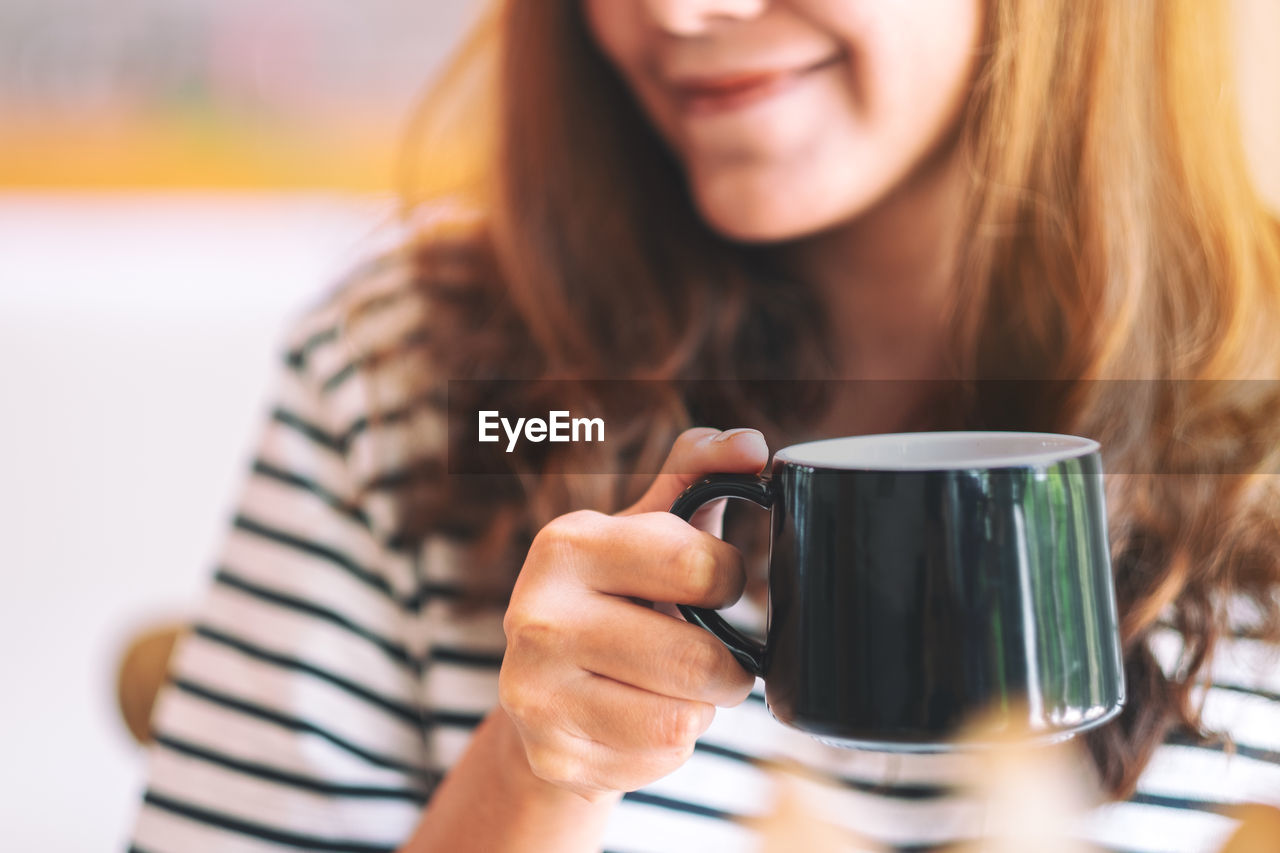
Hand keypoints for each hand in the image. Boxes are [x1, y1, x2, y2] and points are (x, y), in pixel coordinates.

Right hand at [498, 428, 766, 800]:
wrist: (543, 694)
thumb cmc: (614, 596)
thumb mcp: (646, 529)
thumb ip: (699, 472)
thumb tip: (752, 445)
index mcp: (566, 544)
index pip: (698, 567)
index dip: (726, 579)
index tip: (710, 583)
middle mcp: (537, 616)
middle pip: (698, 662)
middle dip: (727, 666)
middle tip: (710, 655)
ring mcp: (536, 693)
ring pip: (682, 721)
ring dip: (697, 709)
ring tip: (668, 687)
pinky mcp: (553, 757)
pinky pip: (658, 762)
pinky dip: (669, 748)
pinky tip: (637, 720)